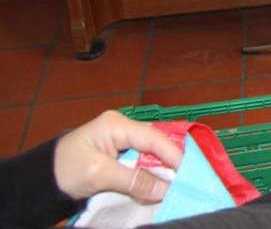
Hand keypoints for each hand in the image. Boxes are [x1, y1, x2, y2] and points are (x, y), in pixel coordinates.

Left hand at [53, 110, 182, 201]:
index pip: (153, 137)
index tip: (188, 172)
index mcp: (116, 124)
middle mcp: (123, 129)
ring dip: (162, 171)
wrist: (38, 182)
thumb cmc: (64, 170)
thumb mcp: (98, 175)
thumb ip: (132, 180)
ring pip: (152, 154)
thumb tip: (164, 190)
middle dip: (170, 162)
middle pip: (156, 144)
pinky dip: (151, 175)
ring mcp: (122, 142)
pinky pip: (142, 163)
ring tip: (177, 185)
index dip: (172, 154)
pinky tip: (160, 185)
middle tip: (187, 180)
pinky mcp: (120, 156)